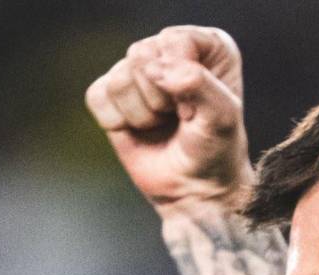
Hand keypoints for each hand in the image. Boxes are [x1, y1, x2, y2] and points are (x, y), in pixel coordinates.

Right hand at [85, 25, 252, 214]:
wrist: (194, 189)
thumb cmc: (215, 150)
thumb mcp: (221, 117)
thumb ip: (197, 84)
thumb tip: (155, 68)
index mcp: (208, 47)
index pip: (175, 41)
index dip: (182, 80)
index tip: (195, 108)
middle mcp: (170, 50)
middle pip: (141, 56)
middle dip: (159, 99)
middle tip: (179, 118)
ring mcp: (138, 70)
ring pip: (119, 80)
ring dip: (142, 115)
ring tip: (161, 125)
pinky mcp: (110, 93)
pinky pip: (98, 96)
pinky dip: (117, 122)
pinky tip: (140, 129)